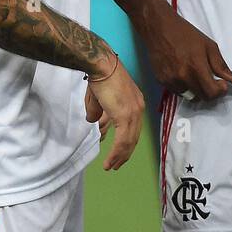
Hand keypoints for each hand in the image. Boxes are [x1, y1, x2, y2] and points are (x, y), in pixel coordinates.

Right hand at [83, 54, 144, 170]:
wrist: (101, 65)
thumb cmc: (98, 76)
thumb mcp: (97, 96)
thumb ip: (97, 111)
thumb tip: (92, 121)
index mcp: (135, 103)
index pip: (133, 127)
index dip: (127, 141)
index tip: (120, 152)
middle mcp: (138, 109)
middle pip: (134, 137)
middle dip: (125, 153)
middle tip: (117, 164)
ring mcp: (133, 113)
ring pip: (129, 142)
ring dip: (120, 156)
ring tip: (112, 166)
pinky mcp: (125, 116)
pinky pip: (123, 140)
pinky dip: (116, 153)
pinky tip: (110, 161)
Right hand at [137, 0, 231, 101]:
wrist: (158, 28)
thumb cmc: (182, 33)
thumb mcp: (208, 46)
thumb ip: (220, 65)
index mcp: (195, 67)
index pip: (212, 92)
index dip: (220, 91)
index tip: (221, 84)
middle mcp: (181, 76)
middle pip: (202, 97)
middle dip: (210, 91)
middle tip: (212, 81)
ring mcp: (170, 79)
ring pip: (189, 96)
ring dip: (196, 90)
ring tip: (196, 77)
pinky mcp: (161, 80)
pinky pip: (177, 91)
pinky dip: (184, 87)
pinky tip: (184, 75)